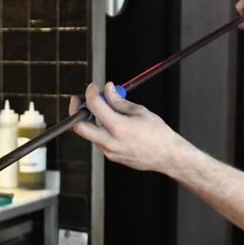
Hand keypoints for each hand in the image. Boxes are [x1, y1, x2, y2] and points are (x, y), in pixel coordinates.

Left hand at [68, 82, 187, 172]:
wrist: (167, 156)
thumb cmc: (158, 134)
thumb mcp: (140, 112)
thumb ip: (119, 101)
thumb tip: (107, 90)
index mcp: (119, 127)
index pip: (95, 106)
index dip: (91, 93)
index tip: (93, 87)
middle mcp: (111, 142)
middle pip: (79, 126)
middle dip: (75, 111)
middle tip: (78, 101)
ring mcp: (109, 152)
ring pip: (89, 134)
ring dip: (91, 120)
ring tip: (104, 111)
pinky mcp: (111, 157)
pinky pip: (99, 141)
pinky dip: (100, 130)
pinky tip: (113, 124)